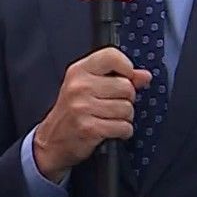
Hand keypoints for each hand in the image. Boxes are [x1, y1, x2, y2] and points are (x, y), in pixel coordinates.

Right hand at [32, 48, 152, 179]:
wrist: (51, 141)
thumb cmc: (72, 112)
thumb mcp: (88, 87)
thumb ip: (118, 77)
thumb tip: (145, 76)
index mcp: (79, 71)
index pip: (111, 56)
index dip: (126, 67)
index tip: (125, 78)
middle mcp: (79, 86)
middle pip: (126, 87)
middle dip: (126, 99)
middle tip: (112, 105)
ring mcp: (83, 107)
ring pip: (127, 109)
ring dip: (125, 118)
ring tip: (109, 119)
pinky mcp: (89, 128)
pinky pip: (123, 127)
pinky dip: (123, 132)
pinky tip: (110, 131)